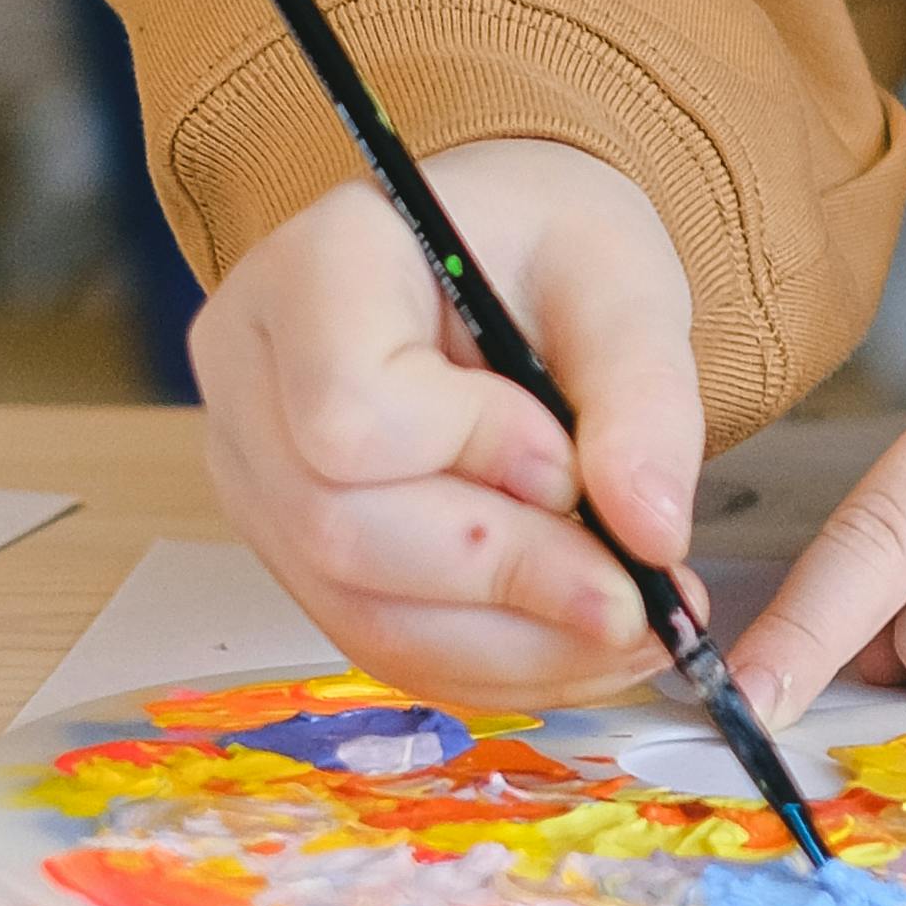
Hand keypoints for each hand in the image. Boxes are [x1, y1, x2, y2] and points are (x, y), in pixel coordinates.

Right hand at [192, 137, 709, 709]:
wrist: (497, 256)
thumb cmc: (543, 244)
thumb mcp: (622, 280)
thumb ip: (644, 400)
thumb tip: (652, 534)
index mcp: (319, 268)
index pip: (350, 410)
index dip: (472, 456)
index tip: (570, 460)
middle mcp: (253, 374)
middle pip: (341, 529)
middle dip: (507, 579)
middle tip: (638, 598)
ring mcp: (255, 470)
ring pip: (355, 607)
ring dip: (508, 644)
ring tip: (629, 630)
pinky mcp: (289, 544)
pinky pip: (371, 638)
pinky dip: (487, 661)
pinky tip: (572, 644)